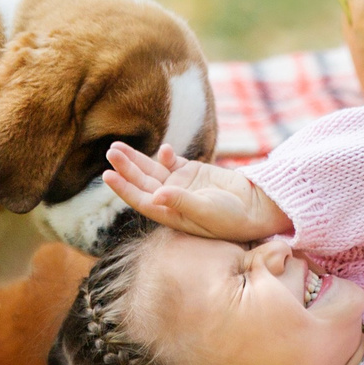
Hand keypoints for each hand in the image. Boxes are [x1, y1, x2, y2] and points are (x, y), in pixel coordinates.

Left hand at [104, 143, 291, 242]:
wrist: (256, 207)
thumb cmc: (232, 217)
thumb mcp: (206, 211)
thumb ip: (181, 202)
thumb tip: (156, 195)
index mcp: (170, 214)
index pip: (141, 199)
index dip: (123, 188)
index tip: (107, 175)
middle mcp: (171, 200)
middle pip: (142, 182)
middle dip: (126, 167)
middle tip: (111, 152)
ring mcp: (180, 185)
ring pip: (152, 170)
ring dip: (136, 159)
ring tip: (117, 146)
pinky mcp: (192, 172)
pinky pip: (172, 162)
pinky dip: (164, 155)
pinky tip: (163, 149)